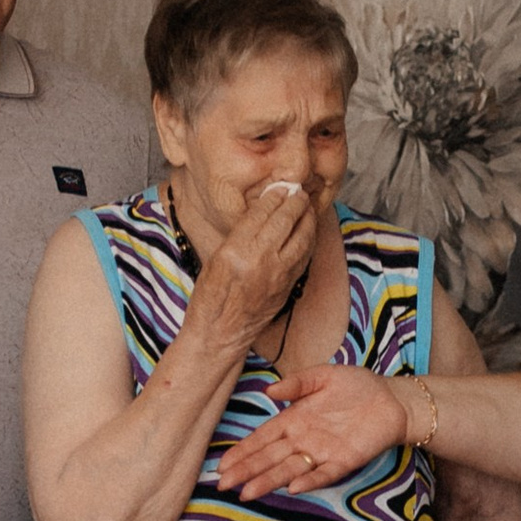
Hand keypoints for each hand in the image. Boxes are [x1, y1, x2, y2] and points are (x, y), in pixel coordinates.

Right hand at [185, 181, 318, 353]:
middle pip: (285, 221)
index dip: (274, 196)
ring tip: (307, 206)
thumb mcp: (216, 258)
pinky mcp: (287, 287)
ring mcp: (277, 275)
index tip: (280, 186)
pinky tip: (308, 230)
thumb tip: (263, 211)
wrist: (220, 334)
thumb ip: (240, 235)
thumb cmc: (211, 297)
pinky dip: (308, 239)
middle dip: (295, 201)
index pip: (261, 213)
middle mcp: (259, 261)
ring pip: (301, 237)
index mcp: (235, 251)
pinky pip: (304, 256)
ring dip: (307, 218)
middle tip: (299, 190)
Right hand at [217, 361, 409, 499]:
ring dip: (269, 481)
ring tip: (247, 492)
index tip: (223, 464)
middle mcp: (304, 439)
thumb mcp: (324, 376)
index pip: (263, 438)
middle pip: (270, 458)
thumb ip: (297, 383)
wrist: (392, 398)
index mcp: (295, 419)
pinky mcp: (345, 460)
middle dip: (247, 470)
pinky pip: (324, 473)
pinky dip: (309, 480)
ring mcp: (323, 452)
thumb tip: (270, 392)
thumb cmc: (358, 386)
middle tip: (224, 484)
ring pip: (289, 470)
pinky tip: (292, 487)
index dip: (243, 451)